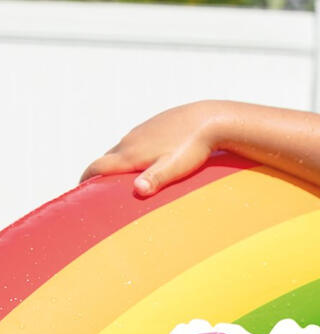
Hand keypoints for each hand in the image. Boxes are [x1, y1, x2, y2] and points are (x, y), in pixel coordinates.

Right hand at [80, 101, 221, 195]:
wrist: (208, 121)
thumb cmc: (192, 148)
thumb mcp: (173, 168)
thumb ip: (155, 179)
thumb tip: (137, 190)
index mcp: (131, 154)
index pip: (97, 167)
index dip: (85, 181)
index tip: (79, 193)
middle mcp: (131, 141)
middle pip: (106, 159)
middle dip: (98, 175)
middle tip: (94, 192)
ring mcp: (141, 132)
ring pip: (121, 150)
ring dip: (115, 165)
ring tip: (117, 182)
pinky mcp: (153, 127)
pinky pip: (136, 143)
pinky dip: (131, 156)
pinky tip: (142, 164)